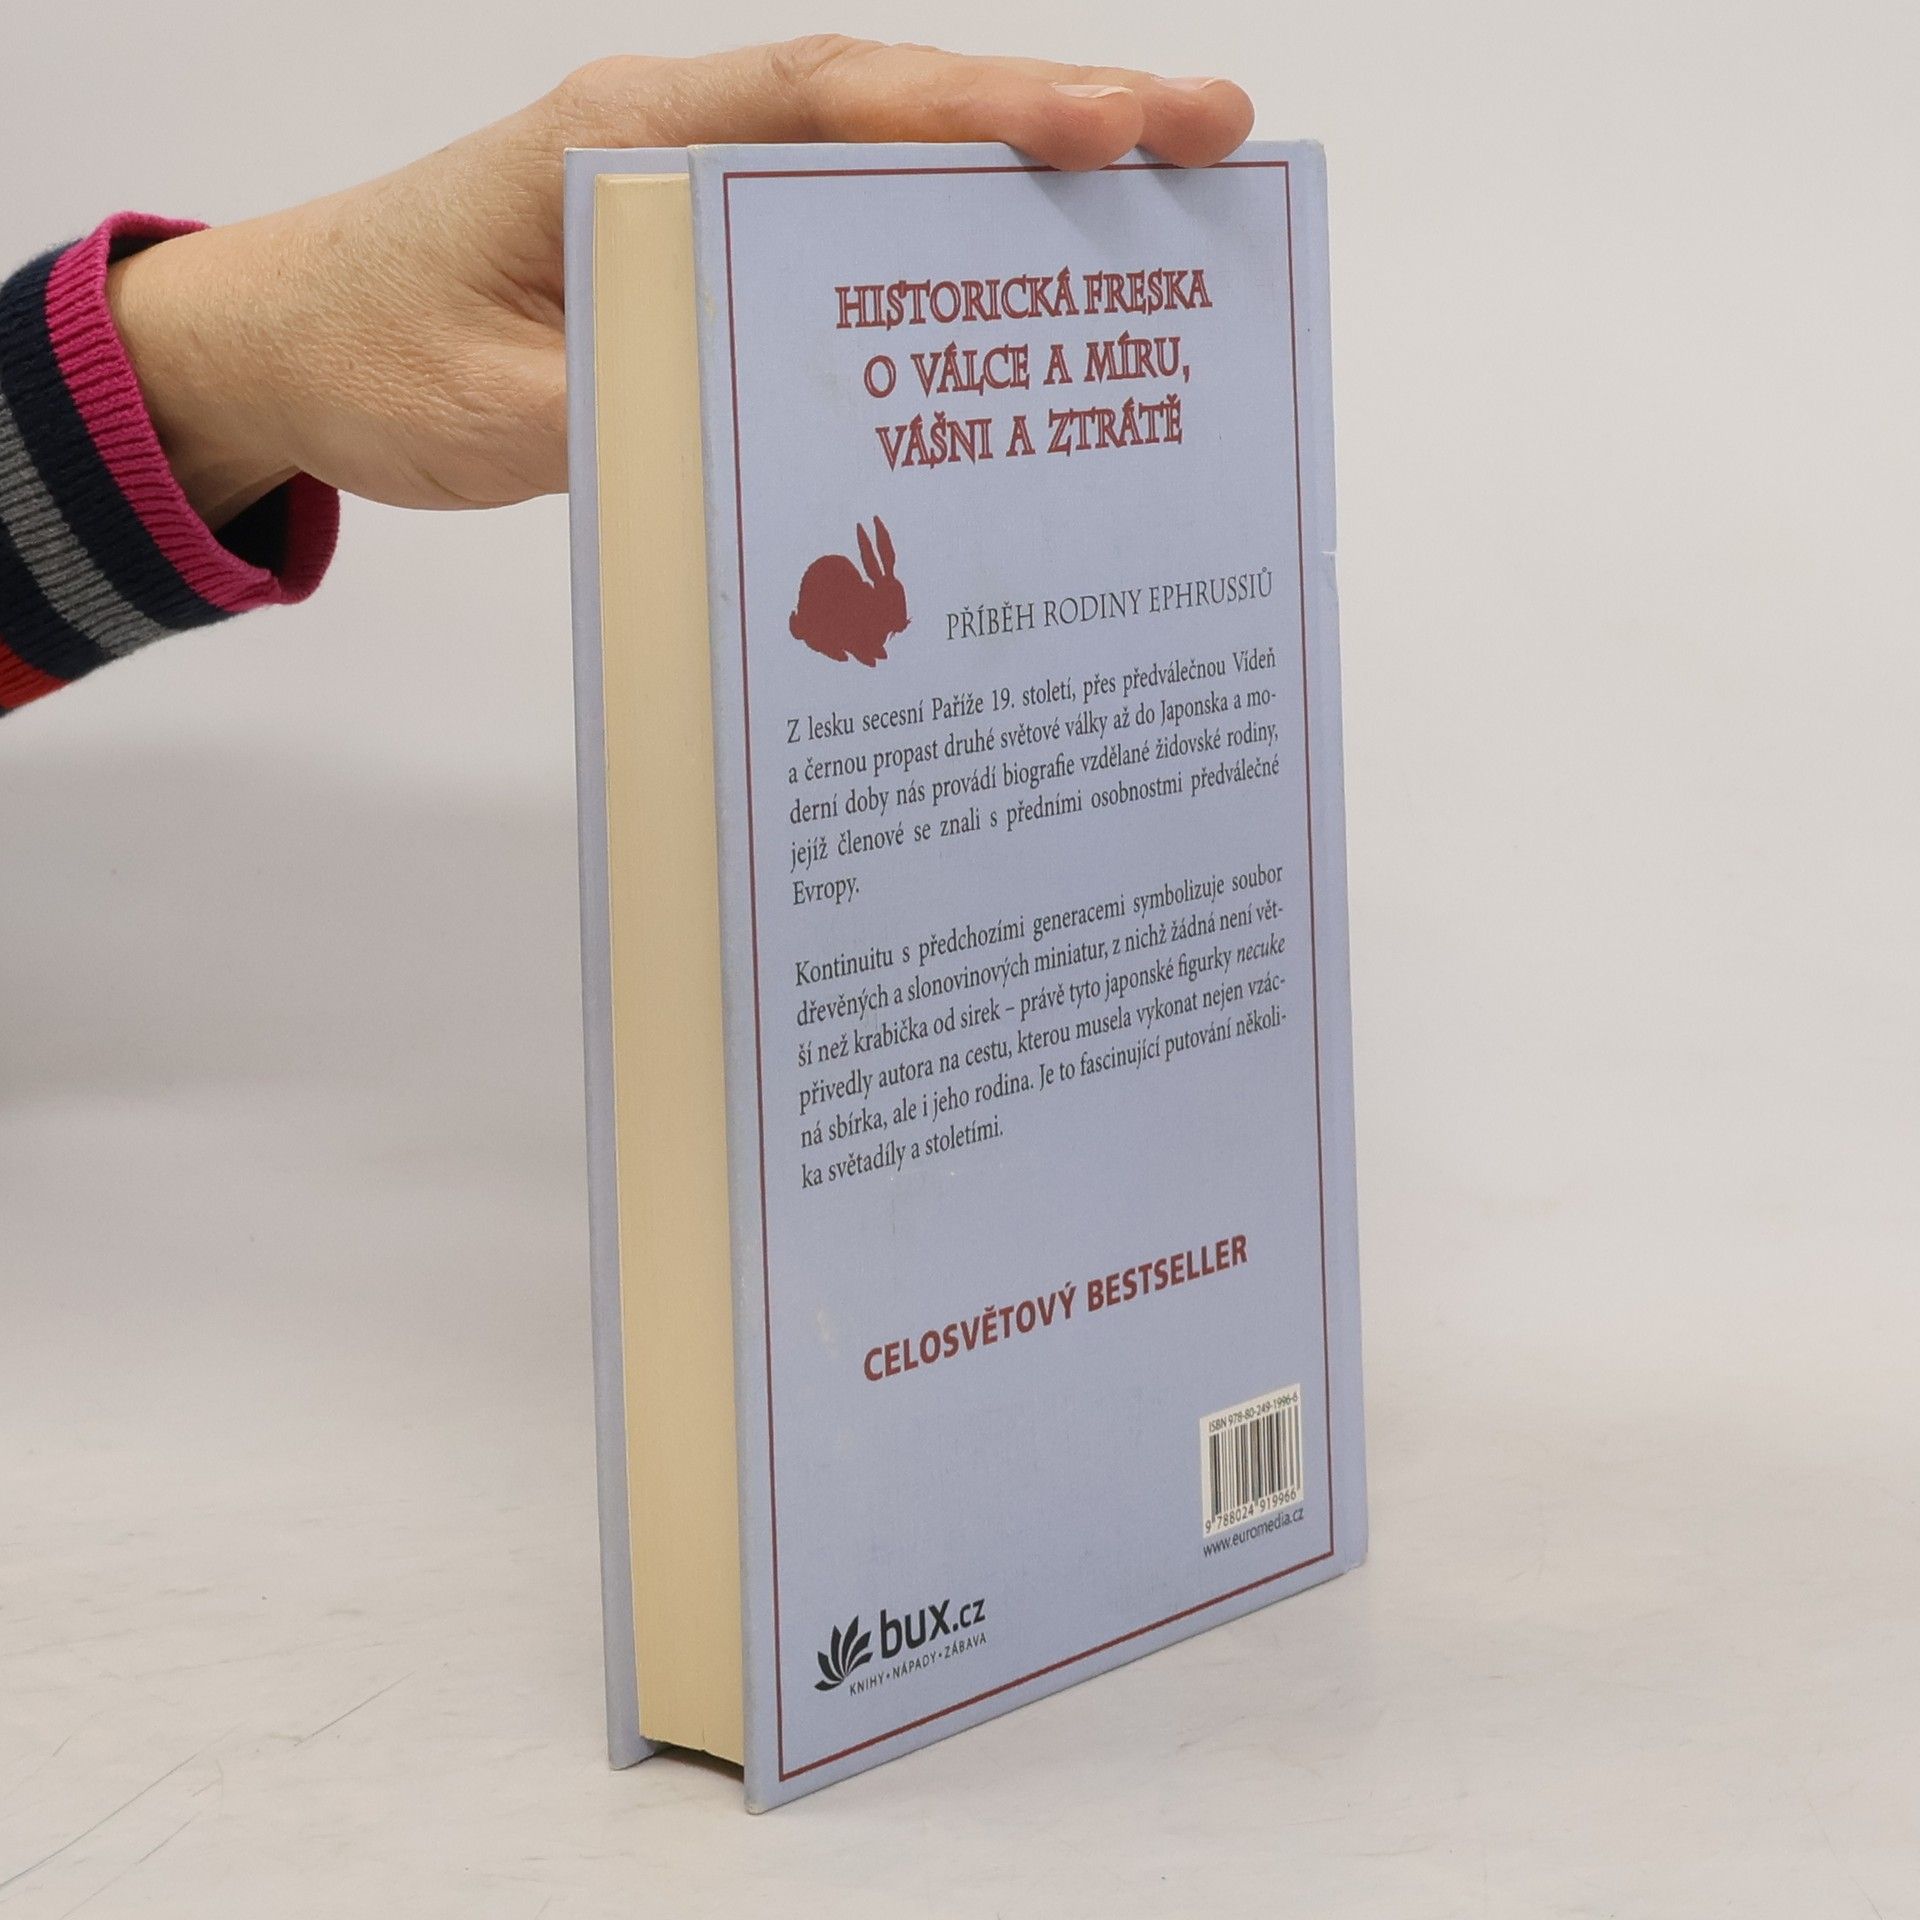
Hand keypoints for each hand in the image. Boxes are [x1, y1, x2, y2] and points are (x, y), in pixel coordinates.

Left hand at [105, 40, 1254, 525]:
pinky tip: (1017, 283)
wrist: (285, 348)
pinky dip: (934, 248)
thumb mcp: (499, 412)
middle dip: (1057, 118)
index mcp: (632, 145)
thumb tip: (796, 439)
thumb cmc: (374, 360)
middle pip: (894, 112)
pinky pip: (836, 242)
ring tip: (1166, 197)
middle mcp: (682, 145)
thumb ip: (645, 412)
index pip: (831, 104)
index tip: (1112, 123)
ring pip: (882, 170)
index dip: (978, 110)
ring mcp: (696, 194)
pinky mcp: (699, 257)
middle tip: (1213, 134)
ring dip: (1017, 178)